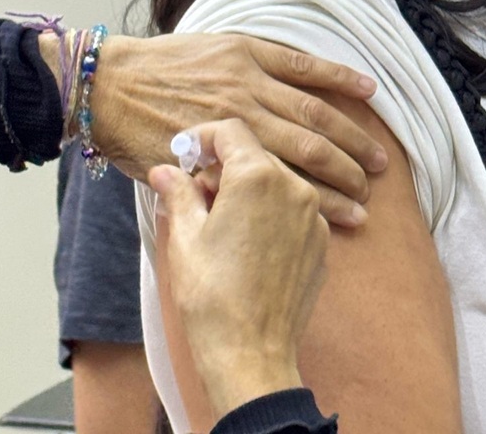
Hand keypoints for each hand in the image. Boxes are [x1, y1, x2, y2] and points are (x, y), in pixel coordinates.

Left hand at [92, 34, 386, 227]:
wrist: (104, 85)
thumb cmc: (132, 137)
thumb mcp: (168, 179)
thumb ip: (206, 192)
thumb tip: (240, 211)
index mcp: (228, 154)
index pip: (291, 181)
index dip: (326, 201)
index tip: (351, 217)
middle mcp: (246, 116)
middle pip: (313, 148)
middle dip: (348, 173)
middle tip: (371, 191)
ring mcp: (247, 79)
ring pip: (314, 110)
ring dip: (351, 136)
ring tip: (379, 159)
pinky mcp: (243, 50)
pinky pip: (298, 62)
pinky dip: (334, 74)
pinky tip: (367, 90)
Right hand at [149, 119, 328, 420]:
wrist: (250, 354)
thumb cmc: (212, 295)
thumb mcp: (185, 236)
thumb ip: (178, 192)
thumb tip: (164, 171)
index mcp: (258, 177)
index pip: (231, 131)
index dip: (203, 138)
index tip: (186, 156)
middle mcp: (294, 188)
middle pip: (255, 155)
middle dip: (223, 168)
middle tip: (195, 197)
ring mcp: (313, 216)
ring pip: (275, 181)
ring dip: (247, 190)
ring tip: (220, 224)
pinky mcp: (321, 243)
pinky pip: (292, 210)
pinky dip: (269, 213)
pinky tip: (247, 243)